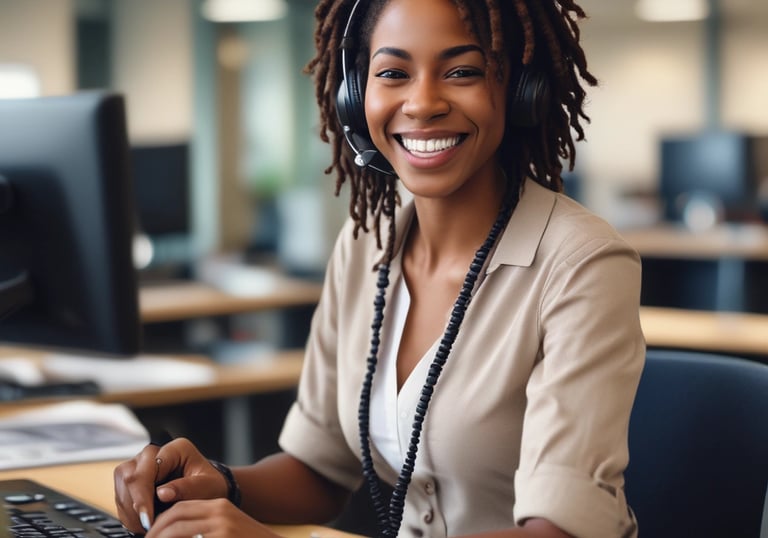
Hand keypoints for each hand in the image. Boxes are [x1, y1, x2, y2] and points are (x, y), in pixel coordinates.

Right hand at [114, 437, 228, 533]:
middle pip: (129, 474)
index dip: (144, 495)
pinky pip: (121, 495)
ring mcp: (141, 465)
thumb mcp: (207, 487)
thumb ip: (187, 488)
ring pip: (122, 485)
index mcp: (175, 449)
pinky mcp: (134, 480)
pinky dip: (129, 513)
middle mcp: (154, 453)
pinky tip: (141, 523)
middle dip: (135, 505)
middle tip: (146, 526)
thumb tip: (162, 493)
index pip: (149, 468)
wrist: (208, 492)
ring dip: (130, 510)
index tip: (148, 518)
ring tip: (145, 526)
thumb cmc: (209, 486)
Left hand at [145, 498, 279, 537]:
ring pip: (178, 531)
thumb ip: (204, 529)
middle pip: (176, 517)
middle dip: (155, 533)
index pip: (181, 508)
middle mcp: (220, 513)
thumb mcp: (227, 530)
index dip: (160, 523)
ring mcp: (222, 527)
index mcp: (220, 507)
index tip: (150, 536)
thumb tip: (173, 531)